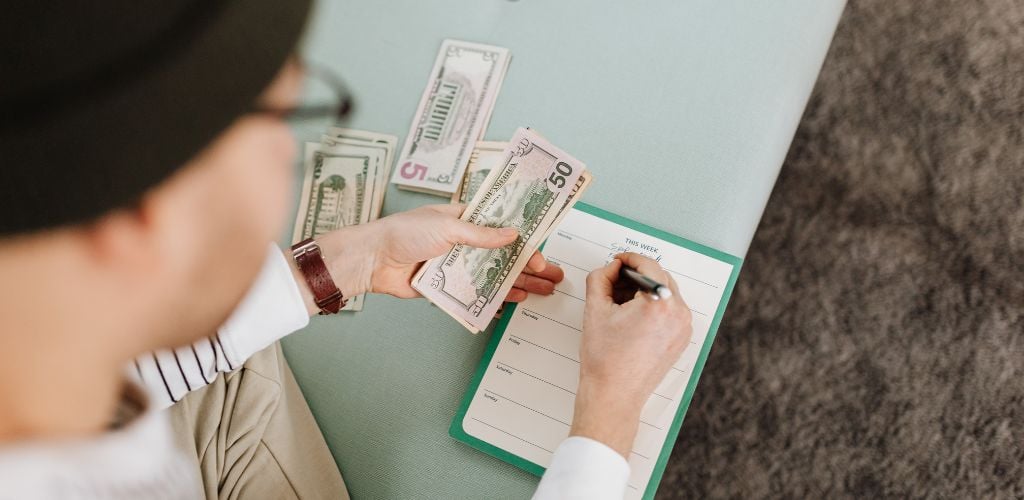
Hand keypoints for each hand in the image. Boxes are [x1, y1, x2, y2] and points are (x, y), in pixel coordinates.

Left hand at [296, 204, 563, 312]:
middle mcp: (465, 242)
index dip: (525, 238)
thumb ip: (482, 235)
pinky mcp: (449, 285)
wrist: (374, 261)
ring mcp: (459, 264)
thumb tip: (512, 234)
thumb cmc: (404, 233)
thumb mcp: (448, 228)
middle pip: (505, 254)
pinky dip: (499, 296)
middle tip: (554, 275)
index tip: (542, 250)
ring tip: (545, 290)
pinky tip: (517, 299)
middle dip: (531, 265)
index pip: (503, 226)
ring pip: (496, 274)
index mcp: (465, 219)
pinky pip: (478, 292)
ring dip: (521, 282)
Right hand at [570, 253, 692, 456]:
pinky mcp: (681, 339)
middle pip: (659, 277)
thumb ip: (600, 278)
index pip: (648, 265)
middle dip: (636, 275)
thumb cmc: (605, 359)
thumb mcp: (595, 310)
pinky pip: (670, 311)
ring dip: (645, 290)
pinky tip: (633, 318)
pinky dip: (654, 306)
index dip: (629, 259)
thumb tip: (610, 267)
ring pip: (666, 293)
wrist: (614, 394)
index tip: (617, 261)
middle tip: (614, 282)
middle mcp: (677, 314)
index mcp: (659, 303)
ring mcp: (683, 328)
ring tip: (621, 304)